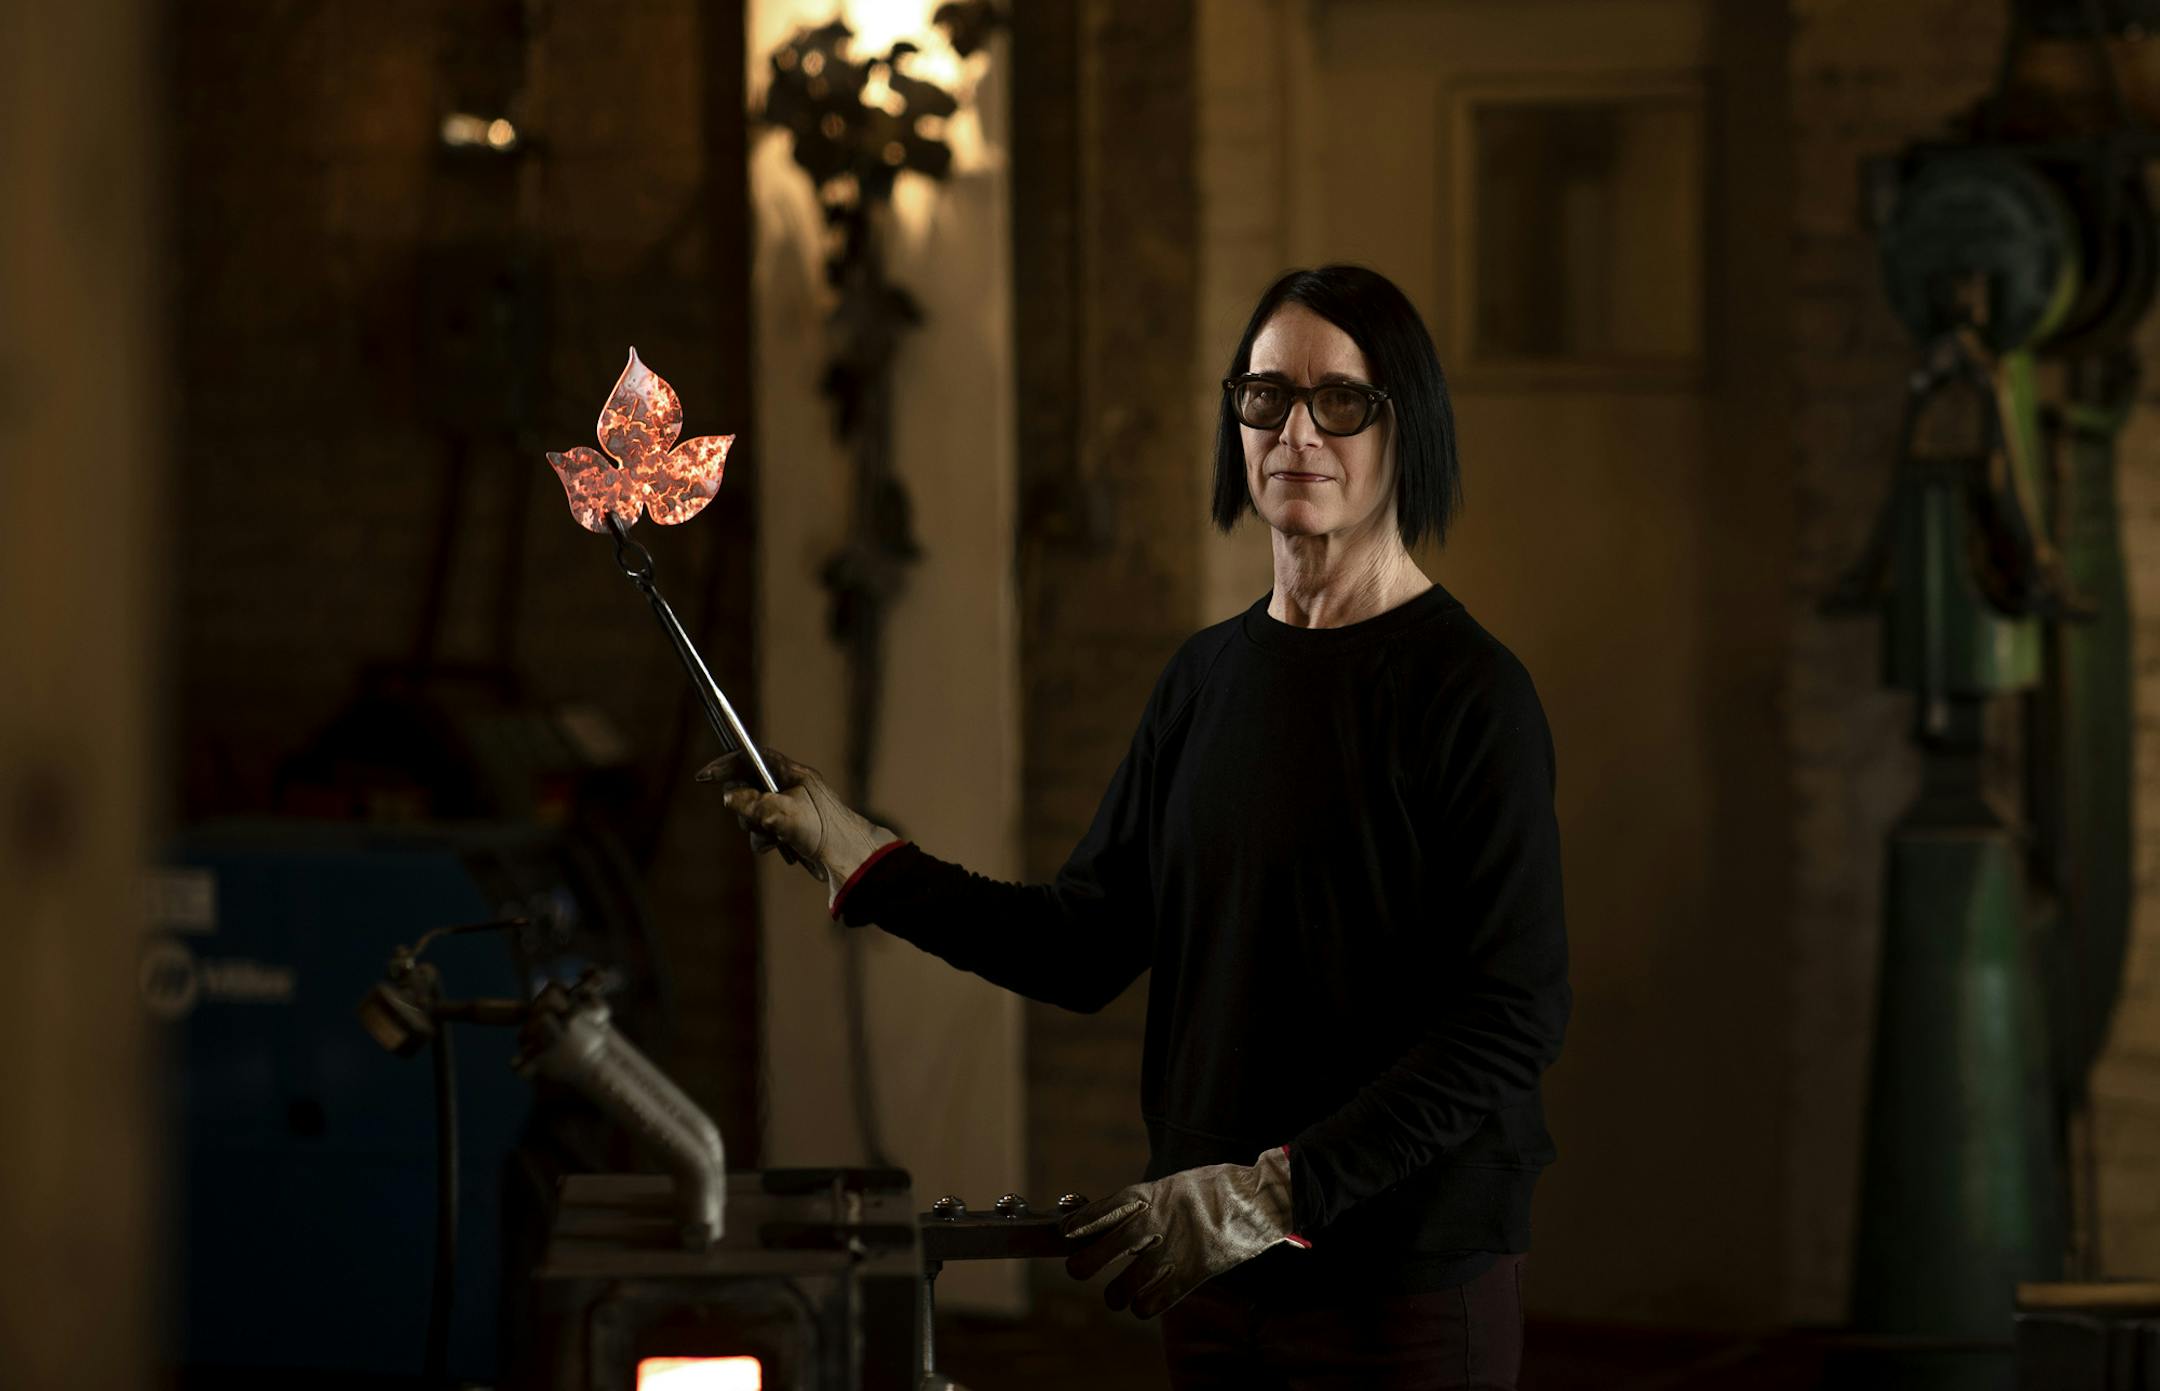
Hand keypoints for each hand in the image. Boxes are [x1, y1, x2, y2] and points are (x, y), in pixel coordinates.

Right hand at [697, 748, 896, 905]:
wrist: (850, 859)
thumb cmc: (823, 830)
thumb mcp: (782, 814)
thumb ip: (752, 803)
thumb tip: (728, 797)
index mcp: (792, 773)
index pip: (752, 758)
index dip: (727, 764)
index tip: (704, 777)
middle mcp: (790, 787)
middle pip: (747, 789)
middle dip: (747, 809)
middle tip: (757, 821)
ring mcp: (789, 808)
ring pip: (753, 814)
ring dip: (758, 830)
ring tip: (776, 838)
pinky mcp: (790, 829)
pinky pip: (763, 832)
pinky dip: (767, 841)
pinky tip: (782, 848)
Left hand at [1061, 1147, 1299, 1318]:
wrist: (1259, 1200)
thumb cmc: (1216, 1190)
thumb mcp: (1176, 1185)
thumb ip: (1150, 1203)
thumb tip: (1119, 1224)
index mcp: (1154, 1193)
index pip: (1108, 1208)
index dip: (1084, 1222)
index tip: (1066, 1233)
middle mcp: (1159, 1220)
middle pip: (1110, 1246)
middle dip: (1087, 1262)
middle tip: (1076, 1270)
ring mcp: (1176, 1247)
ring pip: (1129, 1281)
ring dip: (1116, 1293)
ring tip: (1114, 1296)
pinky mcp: (1194, 1271)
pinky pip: (1158, 1298)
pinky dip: (1146, 1305)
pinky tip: (1143, 1303)